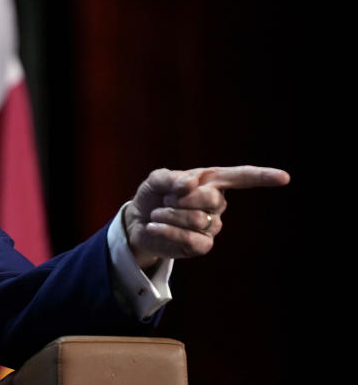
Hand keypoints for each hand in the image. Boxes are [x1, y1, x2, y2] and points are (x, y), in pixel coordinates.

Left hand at [124, 165, 288, 268]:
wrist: (139, 222)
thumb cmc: (154, 196)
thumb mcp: (157, 180)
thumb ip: (172, 178)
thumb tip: (191, 184)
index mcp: (211, 181)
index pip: (241, 177)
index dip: (262, 177)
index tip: (284, 178)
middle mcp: (217, 203)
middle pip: (211, 198)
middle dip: (180, 197)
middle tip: (165, 199)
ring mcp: (212, 226)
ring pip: (197, 219)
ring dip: (169, 214)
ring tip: (158, 212)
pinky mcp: (202, 245)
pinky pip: (190, 238)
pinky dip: (168, 230)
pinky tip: (154, 225)